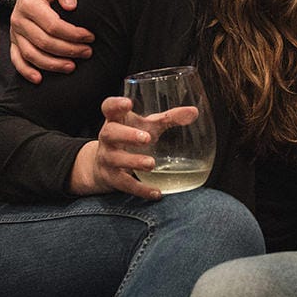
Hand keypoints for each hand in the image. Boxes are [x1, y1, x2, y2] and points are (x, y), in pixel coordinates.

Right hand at [10, 0, 94, 82]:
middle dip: (68, 50)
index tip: (90, 37)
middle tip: (87, 52)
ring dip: (52, 64)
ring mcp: (15, 32)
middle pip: (44, 42)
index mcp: (29, 3)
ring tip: (72, 67)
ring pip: (31, 54)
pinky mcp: (14, 40)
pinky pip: (17, 59)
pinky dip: (26, 71)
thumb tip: (71, 5)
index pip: (53, 26)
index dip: (73, 34)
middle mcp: (18, 19)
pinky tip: (39, 79)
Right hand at [67, 96, 198, 200]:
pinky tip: (156, 193)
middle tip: (146, 138)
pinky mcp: (111, 178)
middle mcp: (108, 138)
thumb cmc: (130, 139)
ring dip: (133, 161)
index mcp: (116, 120)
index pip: (109, 107)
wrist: (103, 166)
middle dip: (127, 135)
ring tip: (151, 164)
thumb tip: (194, 112)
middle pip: (110, 133)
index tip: (127, 103)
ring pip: (115, 159)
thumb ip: (169, 118)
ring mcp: (107, 158)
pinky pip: (124, 184)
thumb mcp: (147, 126)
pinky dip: (140, 189)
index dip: (115, 104)